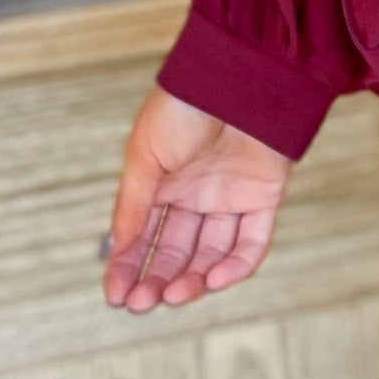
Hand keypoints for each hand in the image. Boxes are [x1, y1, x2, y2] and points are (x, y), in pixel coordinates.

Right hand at [101, 87, 294, 312]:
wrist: (234, 75)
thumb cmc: (183, 107)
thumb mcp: (144, 156)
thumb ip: (134, 205)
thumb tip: (118, 250)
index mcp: (164, 185)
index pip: (145, 238)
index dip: (129, 267)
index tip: (114, 295)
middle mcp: (197, 197)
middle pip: (177, 252)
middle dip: (158, 279)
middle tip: (142, 303)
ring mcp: (231, 199)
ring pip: (212, 254)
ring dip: (194, 280)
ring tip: (173, 295)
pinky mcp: (264, 198)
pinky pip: (252, 242)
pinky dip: (236, 266)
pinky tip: (213, 281)